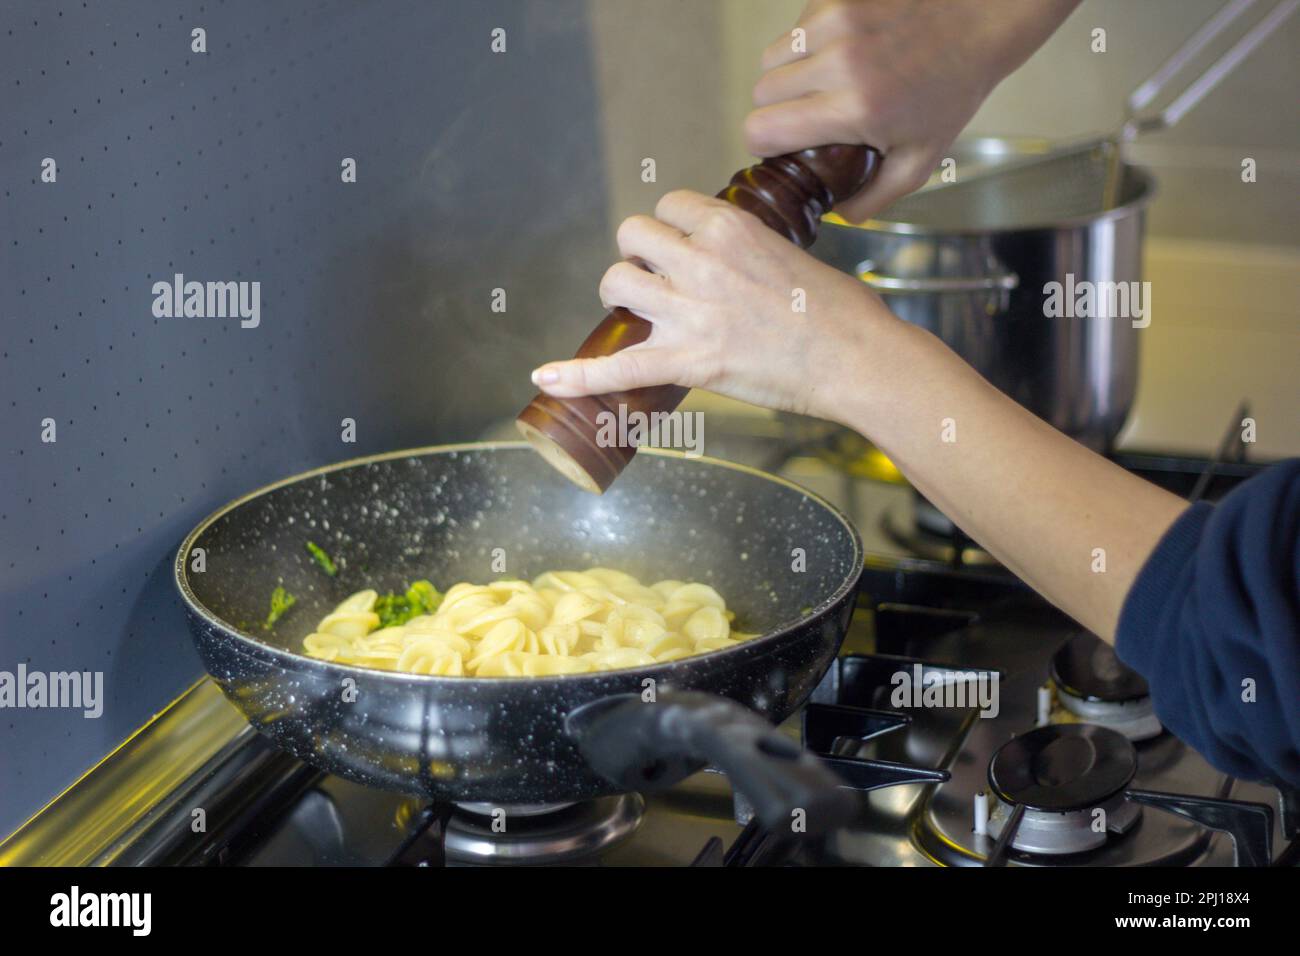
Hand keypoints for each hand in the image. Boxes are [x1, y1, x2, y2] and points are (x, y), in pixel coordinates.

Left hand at [530, 190, 898, 422]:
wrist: (858, 360)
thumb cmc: (842, 312)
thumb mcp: (792, 254)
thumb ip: (749, 250)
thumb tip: (731, 262)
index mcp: (731, 228)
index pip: (671, 205)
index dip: (672, 228)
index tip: (683, 247)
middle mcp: (703, 261)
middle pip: (632, 236)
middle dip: (639, 255)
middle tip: (658, 281)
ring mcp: (691, 312)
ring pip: (616, 281)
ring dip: (622, 294)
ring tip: (638, 313)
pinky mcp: (688, 362)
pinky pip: (616, 367)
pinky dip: (577, 374)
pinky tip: (546, 375)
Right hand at [746, 0, 1080, 220]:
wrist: (979, 20)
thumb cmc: (950, 91)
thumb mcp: (919, 159)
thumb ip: (872, 197)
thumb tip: (834, 214)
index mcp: (856, 109)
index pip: (762, 130)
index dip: (764, 144)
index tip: (781, 147)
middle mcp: (840, 63)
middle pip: (760, 94)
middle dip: (776, 110)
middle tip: (808, 117)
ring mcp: (836, 23)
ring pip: (771, 59)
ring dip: (787, 75)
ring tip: (823, 83)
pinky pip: (795, 29)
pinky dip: (807, 44)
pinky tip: (841, 51)